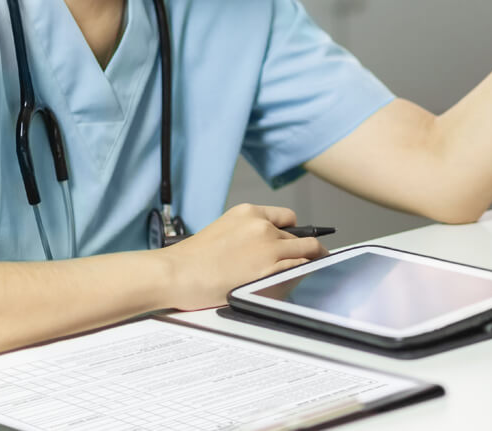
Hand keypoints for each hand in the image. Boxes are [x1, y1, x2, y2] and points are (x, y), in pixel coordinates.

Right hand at [159, 203, 327, 311]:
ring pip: (306, 252)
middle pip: (300, 236)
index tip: (299, 241)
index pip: (288, 218)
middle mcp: (262, 226)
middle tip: (316, 257)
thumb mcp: (223, 229)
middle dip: (307, 249)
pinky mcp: (268, 271)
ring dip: (311, 261)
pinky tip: (303, 279)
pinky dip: (305, 273)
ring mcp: (268, 248)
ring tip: (315, 269)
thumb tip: (267, 246)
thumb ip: (248, 233)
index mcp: (249, 212)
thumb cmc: (192, 259)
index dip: (295, 232)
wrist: (176, 273)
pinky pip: (300, 269)